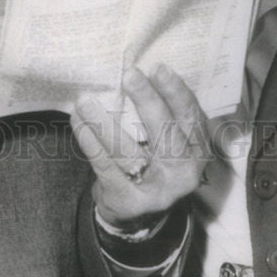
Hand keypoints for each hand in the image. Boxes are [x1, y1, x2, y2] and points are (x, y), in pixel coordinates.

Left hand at [71, 64, 208, 228]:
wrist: (138, 208)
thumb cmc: (153, 157)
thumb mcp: (171, 137)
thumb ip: (165, 109)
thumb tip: (140, 70)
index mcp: (198, 149)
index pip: (190, 116)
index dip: (175, 92)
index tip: (157, 68)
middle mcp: (183, 172)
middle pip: (164, 131)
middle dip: (146, 100)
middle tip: (129, 75)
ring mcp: (157, 190)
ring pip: (127, 150)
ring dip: (103, 122)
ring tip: (85, 100)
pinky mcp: (128, 200)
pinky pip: (105, 165)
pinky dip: (89, 141)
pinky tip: (78, 121)